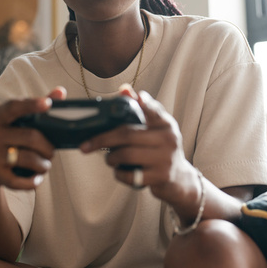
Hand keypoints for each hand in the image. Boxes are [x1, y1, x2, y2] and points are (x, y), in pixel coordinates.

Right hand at [0, 87, 66, 190]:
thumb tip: (61, 92)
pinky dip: (33, 181)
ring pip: (30, 159)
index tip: (48, 104)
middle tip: (52, 151)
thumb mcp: (15, 121)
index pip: (14, 107)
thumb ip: (37, 106)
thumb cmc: (6, 138)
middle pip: (31, 137)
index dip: (32, 105)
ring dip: (44, 164)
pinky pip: (21, 181)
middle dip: (48, 147)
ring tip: (45, 164)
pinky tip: (37, 179)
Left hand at [80, 86, 194, 202]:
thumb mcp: (156, 129)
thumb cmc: (160, 149)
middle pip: (128, 134)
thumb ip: (141, 110)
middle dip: (103, 139)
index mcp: (166, 124)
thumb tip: (124, 89)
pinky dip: (119, 173)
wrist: (179, 178)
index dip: (142, 104)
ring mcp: (165, 158)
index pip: (152, 110)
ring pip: (126, 154)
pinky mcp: (160, 176)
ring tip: (109, 158)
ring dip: (111, 157)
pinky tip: (119, 171)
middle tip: (87, 145)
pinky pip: (130, 175)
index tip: (135, 98)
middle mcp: (168, 139)